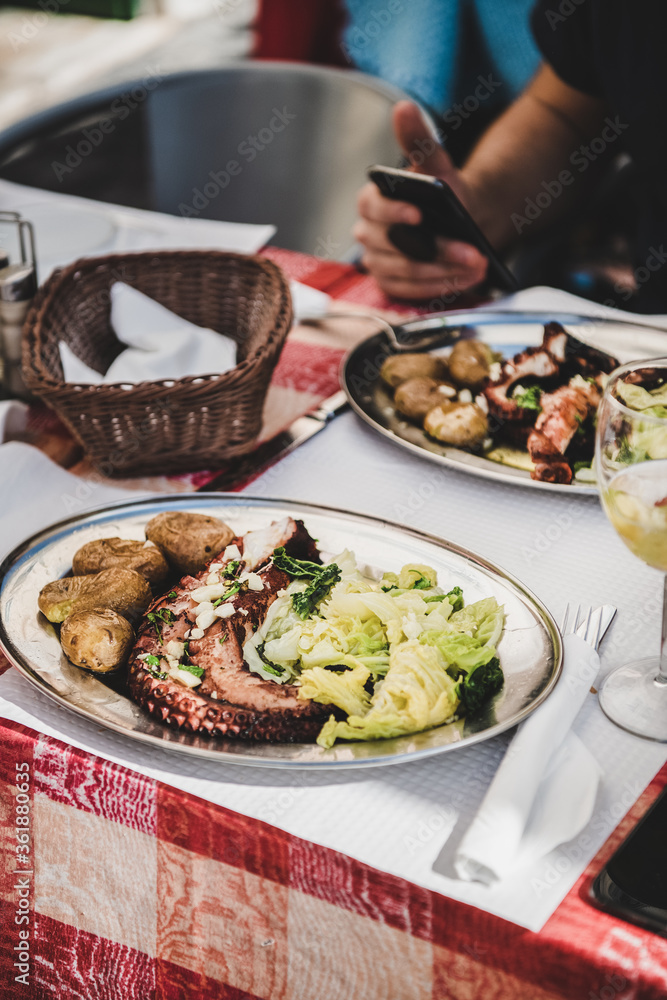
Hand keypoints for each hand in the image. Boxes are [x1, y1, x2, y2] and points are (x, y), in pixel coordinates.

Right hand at [353, 101, 488, 300]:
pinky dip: (440, 287)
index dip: (395, 213)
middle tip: (471, 252)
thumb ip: (419, 140)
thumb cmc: (442, 195)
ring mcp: (377, 262)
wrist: (457, 223)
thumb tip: (404, 108)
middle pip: (396, 246)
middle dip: (438, 250)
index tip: (420, 215)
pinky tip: (466, 280)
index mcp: (370, 201)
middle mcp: (367, 234)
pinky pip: (411, 291)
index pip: (374, 209)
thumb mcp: (436, 166)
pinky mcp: (390, 284)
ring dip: (445, 271)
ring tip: (477, 265)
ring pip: (407, 272)